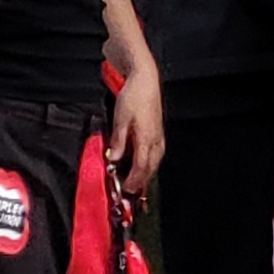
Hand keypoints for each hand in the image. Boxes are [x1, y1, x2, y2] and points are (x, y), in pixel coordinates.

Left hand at [107, 64, 165, 195]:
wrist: (145, 81)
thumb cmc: (133, 97)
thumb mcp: (120, 118)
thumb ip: (119, 141)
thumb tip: (114, 159)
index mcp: (147, 137)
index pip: (141, 166)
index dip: (133, 180)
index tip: (124, 189)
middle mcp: (156, 139)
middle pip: (150, 168)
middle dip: (140, 182)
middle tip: (130, 193)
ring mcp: (159, 136)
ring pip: (155, 162)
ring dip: (146, 175)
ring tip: (137, 185)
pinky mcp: (158, 133)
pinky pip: (156, 155)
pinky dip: (149, 165)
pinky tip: (144, 167)